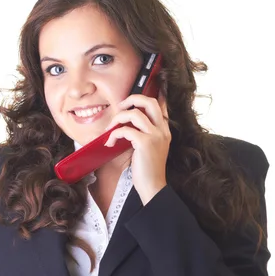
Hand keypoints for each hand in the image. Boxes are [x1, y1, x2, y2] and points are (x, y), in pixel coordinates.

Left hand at [103, 90, 170, 204]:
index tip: (143, 89)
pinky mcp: (145, 143)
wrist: (153, 186)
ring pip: (134, 113)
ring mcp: (155, 135)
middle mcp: (162, 129)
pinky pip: (125, 130)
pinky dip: (113, 135)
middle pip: (148, 101)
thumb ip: (143, 134)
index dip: (153, 93)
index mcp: (164, 129)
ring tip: (110, 129)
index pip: (161, 104)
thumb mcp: (149, 149)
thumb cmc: (147, 170)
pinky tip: (110, 143)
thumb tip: (127, 125)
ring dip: (117, 119)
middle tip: (119, 107)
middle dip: (131, 99)